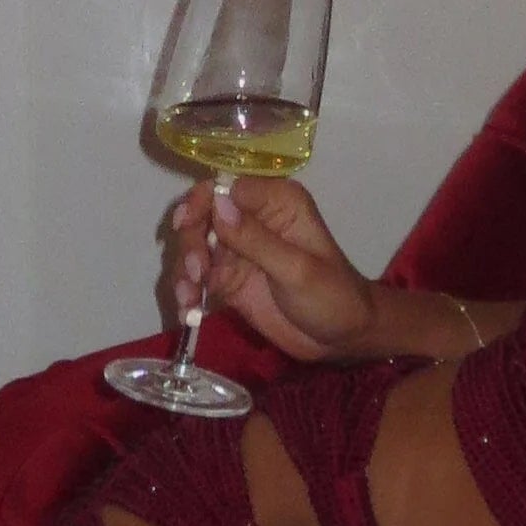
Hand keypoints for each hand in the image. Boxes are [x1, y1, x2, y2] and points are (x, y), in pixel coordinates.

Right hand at [159, 174, 381, 367]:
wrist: (341, 338)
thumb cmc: (333, 297)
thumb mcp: (297, 269)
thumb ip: (256, 239)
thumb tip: (218, 204)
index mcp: (277, 202)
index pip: (228, 187)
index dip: (202, 202)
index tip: (185, 225)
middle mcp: (253, 218)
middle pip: (204, 215)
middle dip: (191, 242)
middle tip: (195, 275)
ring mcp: (238, 249)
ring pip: (195, 247)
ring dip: (185, 271)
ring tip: (189, 299)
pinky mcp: (228, 278)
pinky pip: (197, 278)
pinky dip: (188, 292)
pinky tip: (188, 313)